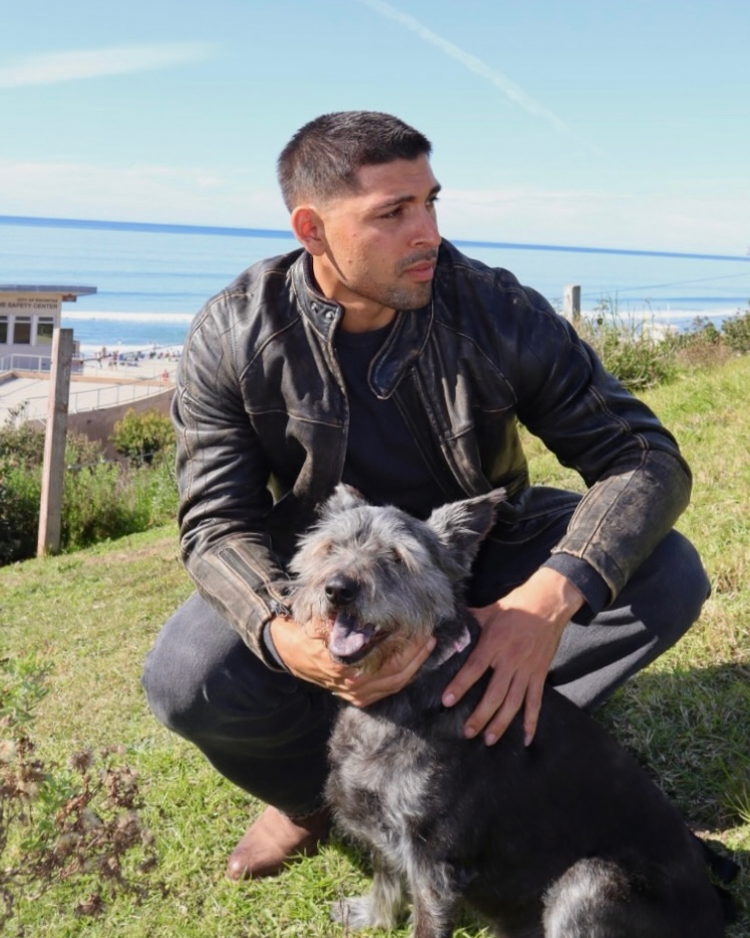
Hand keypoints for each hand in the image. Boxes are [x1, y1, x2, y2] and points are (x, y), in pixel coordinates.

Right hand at [269, 616, 435, 706]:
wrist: (290, 653)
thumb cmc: (309, 630)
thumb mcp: (324, 617)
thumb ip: (345, 613)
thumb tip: (363, 596)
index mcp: (346, 664)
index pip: (389, 656)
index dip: (409, 643)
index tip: (422, 626)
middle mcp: (353, 684)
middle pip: (398, 673)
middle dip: (418, 654)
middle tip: (431, 635)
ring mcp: (356, 694)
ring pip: (395, 684)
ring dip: (415, 665)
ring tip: (427, 645)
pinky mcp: (357, 698)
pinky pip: (387, 690)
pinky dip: (403, 677)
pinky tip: (413, 662)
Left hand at [441, 567, 583, 745]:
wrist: (548, 603)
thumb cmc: (515, 606)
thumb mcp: (489, 611)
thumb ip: (468, 622)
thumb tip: (447, 627)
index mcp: (494, 644)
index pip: (474, 668)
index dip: (460, 685)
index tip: (447, 701)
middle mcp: (510, 660)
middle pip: (494, 694)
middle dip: (480, 715)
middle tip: (467, 732)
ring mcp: (527, 670)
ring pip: (513, 703)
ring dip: (501, 723)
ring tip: (488, 739)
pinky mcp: (540, 674)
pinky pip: (536, 702)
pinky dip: (531, 721)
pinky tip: (526, 738)